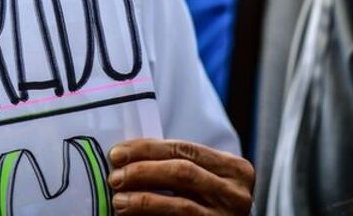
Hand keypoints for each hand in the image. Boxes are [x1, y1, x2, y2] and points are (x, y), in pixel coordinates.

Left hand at [108, 138, 252, 214]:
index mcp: (233, 167)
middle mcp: (236, 193)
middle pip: (182, 172)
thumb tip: (125, 156)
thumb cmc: (205, 200)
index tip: (117, 153)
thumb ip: (174, 162)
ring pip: (181, 204)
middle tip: (115, 178)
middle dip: (142, 172)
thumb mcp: (201, 176)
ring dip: (143, 200)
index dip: (146, 149)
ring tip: (119, 200)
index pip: (183, 148)